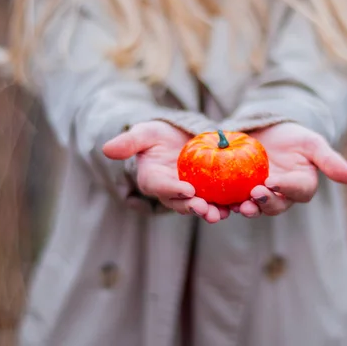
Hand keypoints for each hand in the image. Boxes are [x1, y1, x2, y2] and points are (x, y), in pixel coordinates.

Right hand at [102, 121, 229, 222]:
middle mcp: (170, 192)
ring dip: (211, 211)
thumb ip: (129, 141)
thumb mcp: (145, 133)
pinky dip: (228, 203)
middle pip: (181, 203)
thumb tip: (106, 149)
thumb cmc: (159, 135)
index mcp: (152, 180)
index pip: (160, 187)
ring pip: (199, 206)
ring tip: (222, 213)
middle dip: (192, 207)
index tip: (187, 189)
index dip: (172, 190)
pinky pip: (218, 200)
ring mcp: (190, 195)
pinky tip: (240, 204)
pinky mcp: (208, 193)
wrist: (180, 139)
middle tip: (205, 208)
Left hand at [234, 122, 346, 217]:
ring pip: (254, 208)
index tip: (274, 181)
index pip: (298, 190)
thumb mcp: (311, 142)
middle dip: (266, 203)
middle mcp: (281, 196)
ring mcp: (259, 195)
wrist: (265, 131)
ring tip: (239, 205)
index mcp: (301, 185)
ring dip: (247, 209)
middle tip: (255, 194)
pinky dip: (226, 204)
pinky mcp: (239, 192)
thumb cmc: (292, 136)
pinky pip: (233, 200)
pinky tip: (218, 201)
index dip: (287, 188)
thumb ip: (328, 160)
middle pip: (275, 205)